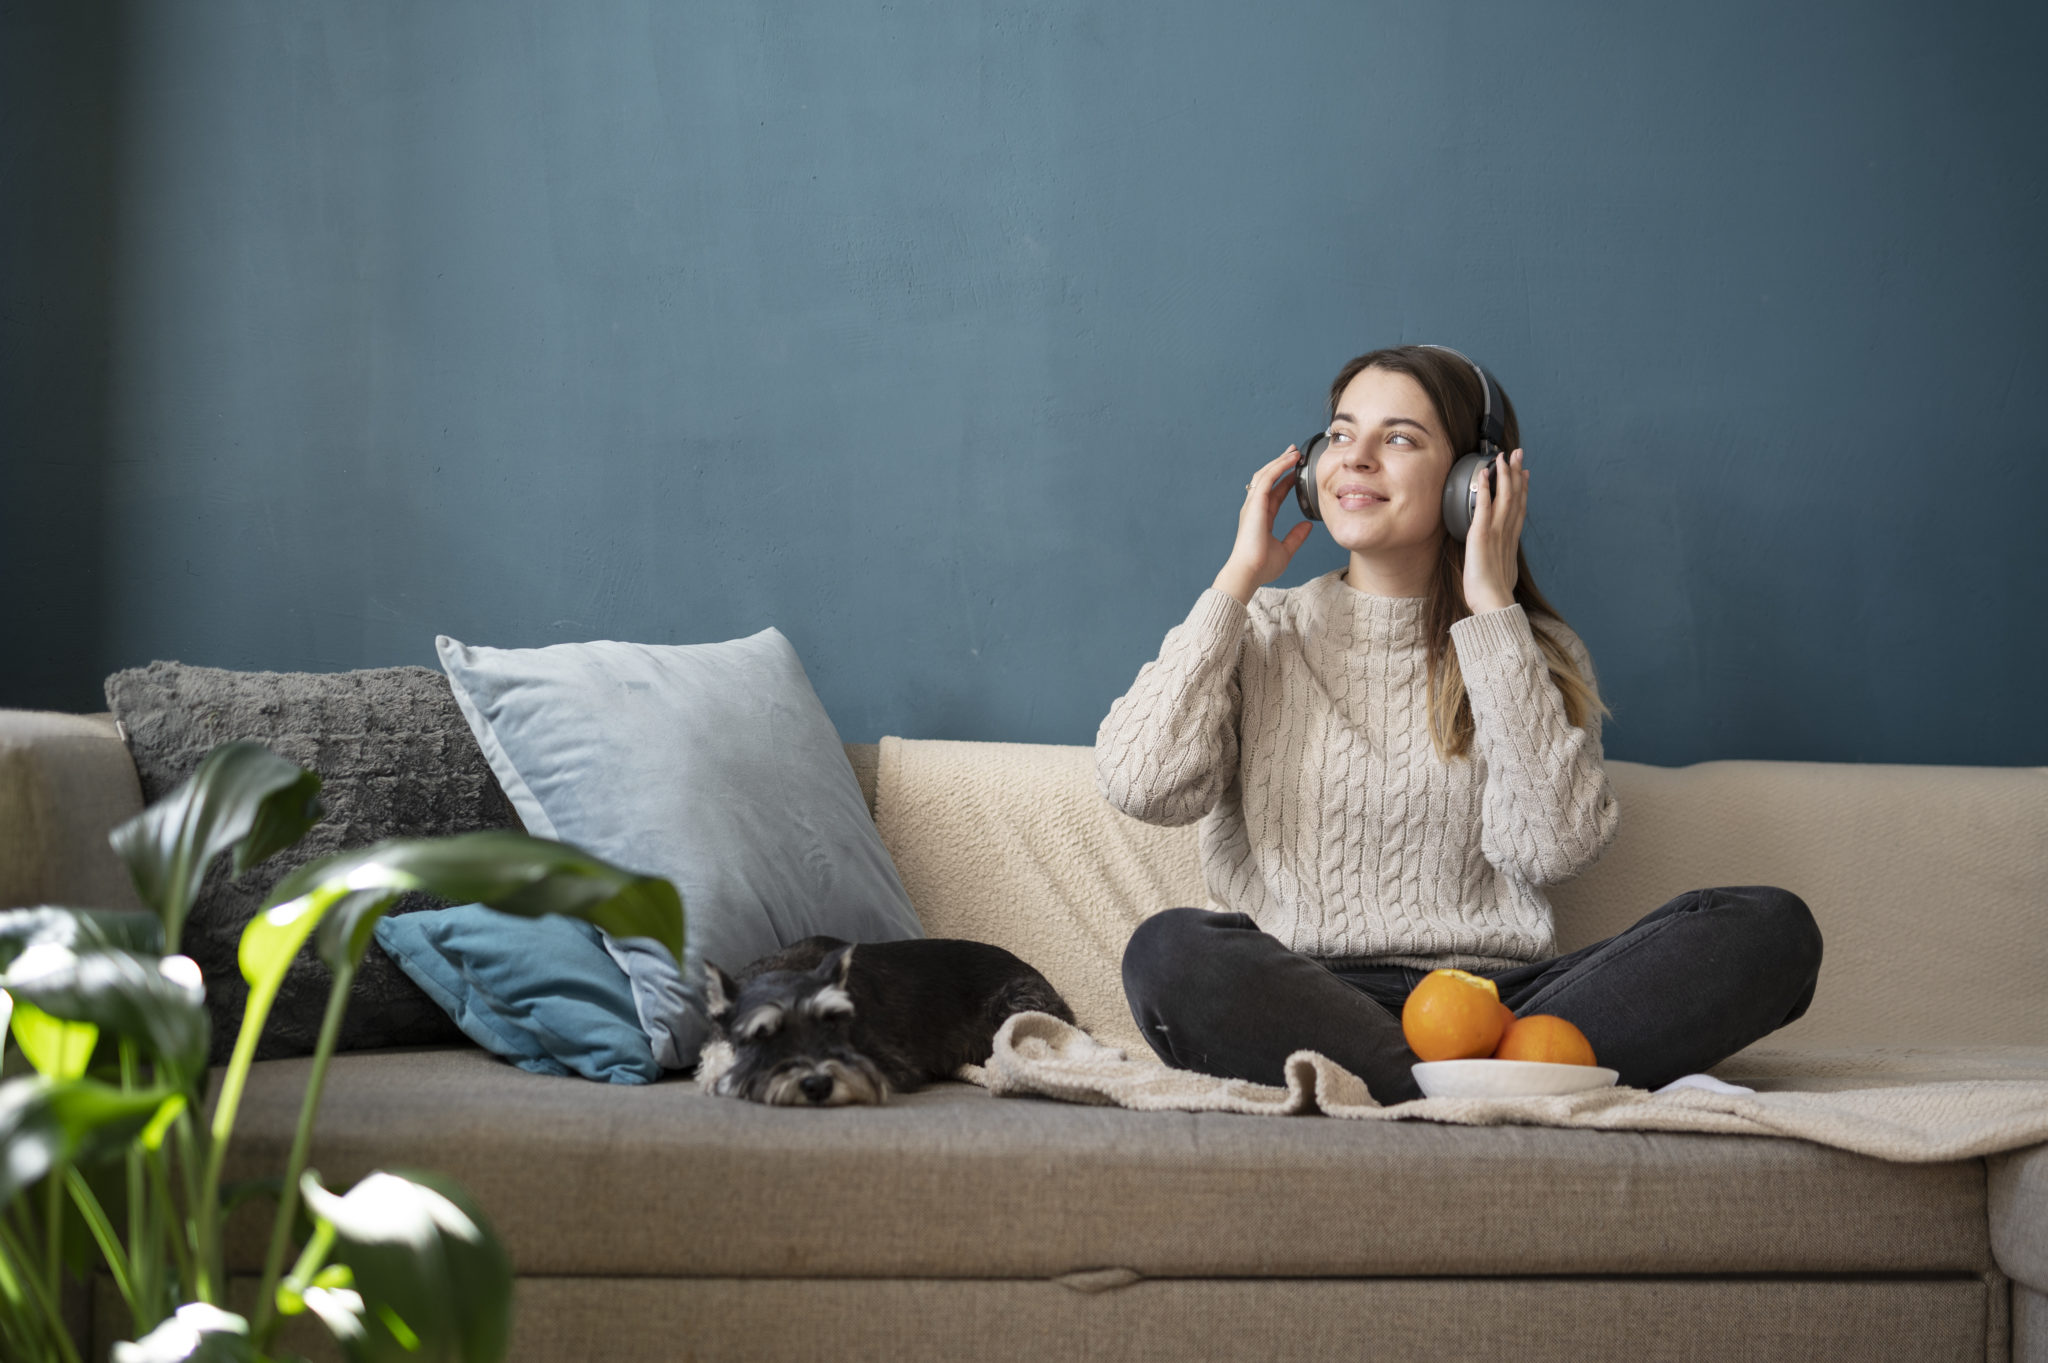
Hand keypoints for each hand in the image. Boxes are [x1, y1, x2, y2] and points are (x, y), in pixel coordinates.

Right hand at [1215, 446, 1313, 603]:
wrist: (1248, 572)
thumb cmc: (1261, 567)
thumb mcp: (1285, 550)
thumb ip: (1296, 537)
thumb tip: (1308, 526)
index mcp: (1261, 518)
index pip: (1274, 494)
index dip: (1285, 482)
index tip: (1297, 473)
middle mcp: (1255, 508)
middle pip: (1268, 479)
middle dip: (1280, 465)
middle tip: (1294, 454)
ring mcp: (1253, 505)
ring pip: (1266, 475)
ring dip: (1280, 462)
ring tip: (1294, 453)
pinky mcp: (1255, 503)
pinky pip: (1267, 479)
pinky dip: (1278, 467)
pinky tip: (1290, 460)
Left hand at [1462, 448, 1526, 613]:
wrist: (1493, 605)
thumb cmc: (1493, 596)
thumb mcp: (1502, 574)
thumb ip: (1502, 563)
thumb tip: (1502, 565)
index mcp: (1511, 541)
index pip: (1520, 509)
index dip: (1524, 489)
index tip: (1526, 474)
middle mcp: (1507, 533)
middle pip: (1516, 497)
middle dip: (1517, 473)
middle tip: (1518, 454)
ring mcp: (1496, 532)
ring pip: (1505, 496)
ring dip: (1504, 474)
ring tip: (1503, 456)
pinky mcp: (1481, 535)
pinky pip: (1483, 505)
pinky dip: (1484, 488)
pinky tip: (1483, 473)